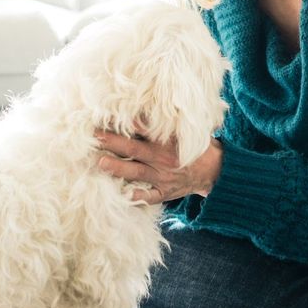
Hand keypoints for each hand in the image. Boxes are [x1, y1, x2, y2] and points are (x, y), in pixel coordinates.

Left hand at [95, 127, 222, 204]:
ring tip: (100, 162)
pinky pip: (149, 196)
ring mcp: (163, 177)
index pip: (144, 129)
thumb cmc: (193, 147)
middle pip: (134, 149)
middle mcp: (163, 158)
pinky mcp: (164, 192)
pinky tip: (123, 195)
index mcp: (167, 141)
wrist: (213, 170)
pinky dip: (137, 197)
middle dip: (113, 142)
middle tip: (94, 136)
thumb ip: (164, 124)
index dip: (127, 123)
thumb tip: (140, 110)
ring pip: (137, 172)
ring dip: (118, 168)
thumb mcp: (183, 132)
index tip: (109, 116)